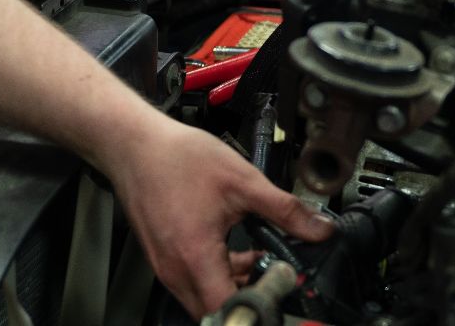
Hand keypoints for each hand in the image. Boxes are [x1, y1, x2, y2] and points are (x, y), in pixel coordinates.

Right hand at [100, 116, 332, 317]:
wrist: (135, 145)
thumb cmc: (177, 158)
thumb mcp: (243, 181)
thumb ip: (285, 210)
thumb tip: (319, 229)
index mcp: (195, 257)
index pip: (229, 310)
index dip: (259, 307)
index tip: (281, 289)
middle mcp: (175, 271)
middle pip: (216, 312)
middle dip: (249, 298)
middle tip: (273, 275)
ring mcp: (165, 268)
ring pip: (204, 301)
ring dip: (233, 287)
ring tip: (255, 257)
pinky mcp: (162, 260)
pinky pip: (193, 285)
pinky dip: (216, 276)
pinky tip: (232, 249)